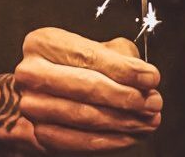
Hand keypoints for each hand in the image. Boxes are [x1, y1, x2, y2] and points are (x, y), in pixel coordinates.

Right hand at [10, 28, 161, 151]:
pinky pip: (79, 141)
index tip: (152, 77)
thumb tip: (143, 77)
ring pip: (86, 116)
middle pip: (87, 87)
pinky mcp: (37, 133)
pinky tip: (130, 135)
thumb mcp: (92, 48)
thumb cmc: (70, 67)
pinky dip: (110, 140)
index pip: (88, 56)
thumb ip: (118, 56)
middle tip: (153, 102)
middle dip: (127, 96)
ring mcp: (31, 105)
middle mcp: (31, 73)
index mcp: (42, 43)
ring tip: (148, 120)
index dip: (124, 69)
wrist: (36, 94)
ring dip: (124, 121)